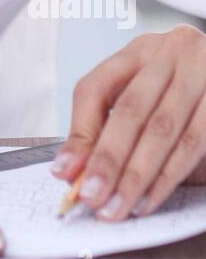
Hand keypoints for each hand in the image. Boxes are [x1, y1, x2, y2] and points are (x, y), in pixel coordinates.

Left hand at [52, 24, 205, 219]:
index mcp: (139, 52)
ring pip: (162, 130)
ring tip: (120, 206)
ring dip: (137, 176)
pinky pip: (194, 143)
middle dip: (108, 159)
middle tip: (93, 196)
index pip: (97, 87)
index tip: (66, 172)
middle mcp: (172, 54)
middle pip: (130, 109)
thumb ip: (104, 129)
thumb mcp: (143, 99)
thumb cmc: (181, 96)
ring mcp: (203, 74)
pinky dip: (168, 176)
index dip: (78, 132)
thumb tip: (70, 170)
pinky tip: (151, 198)